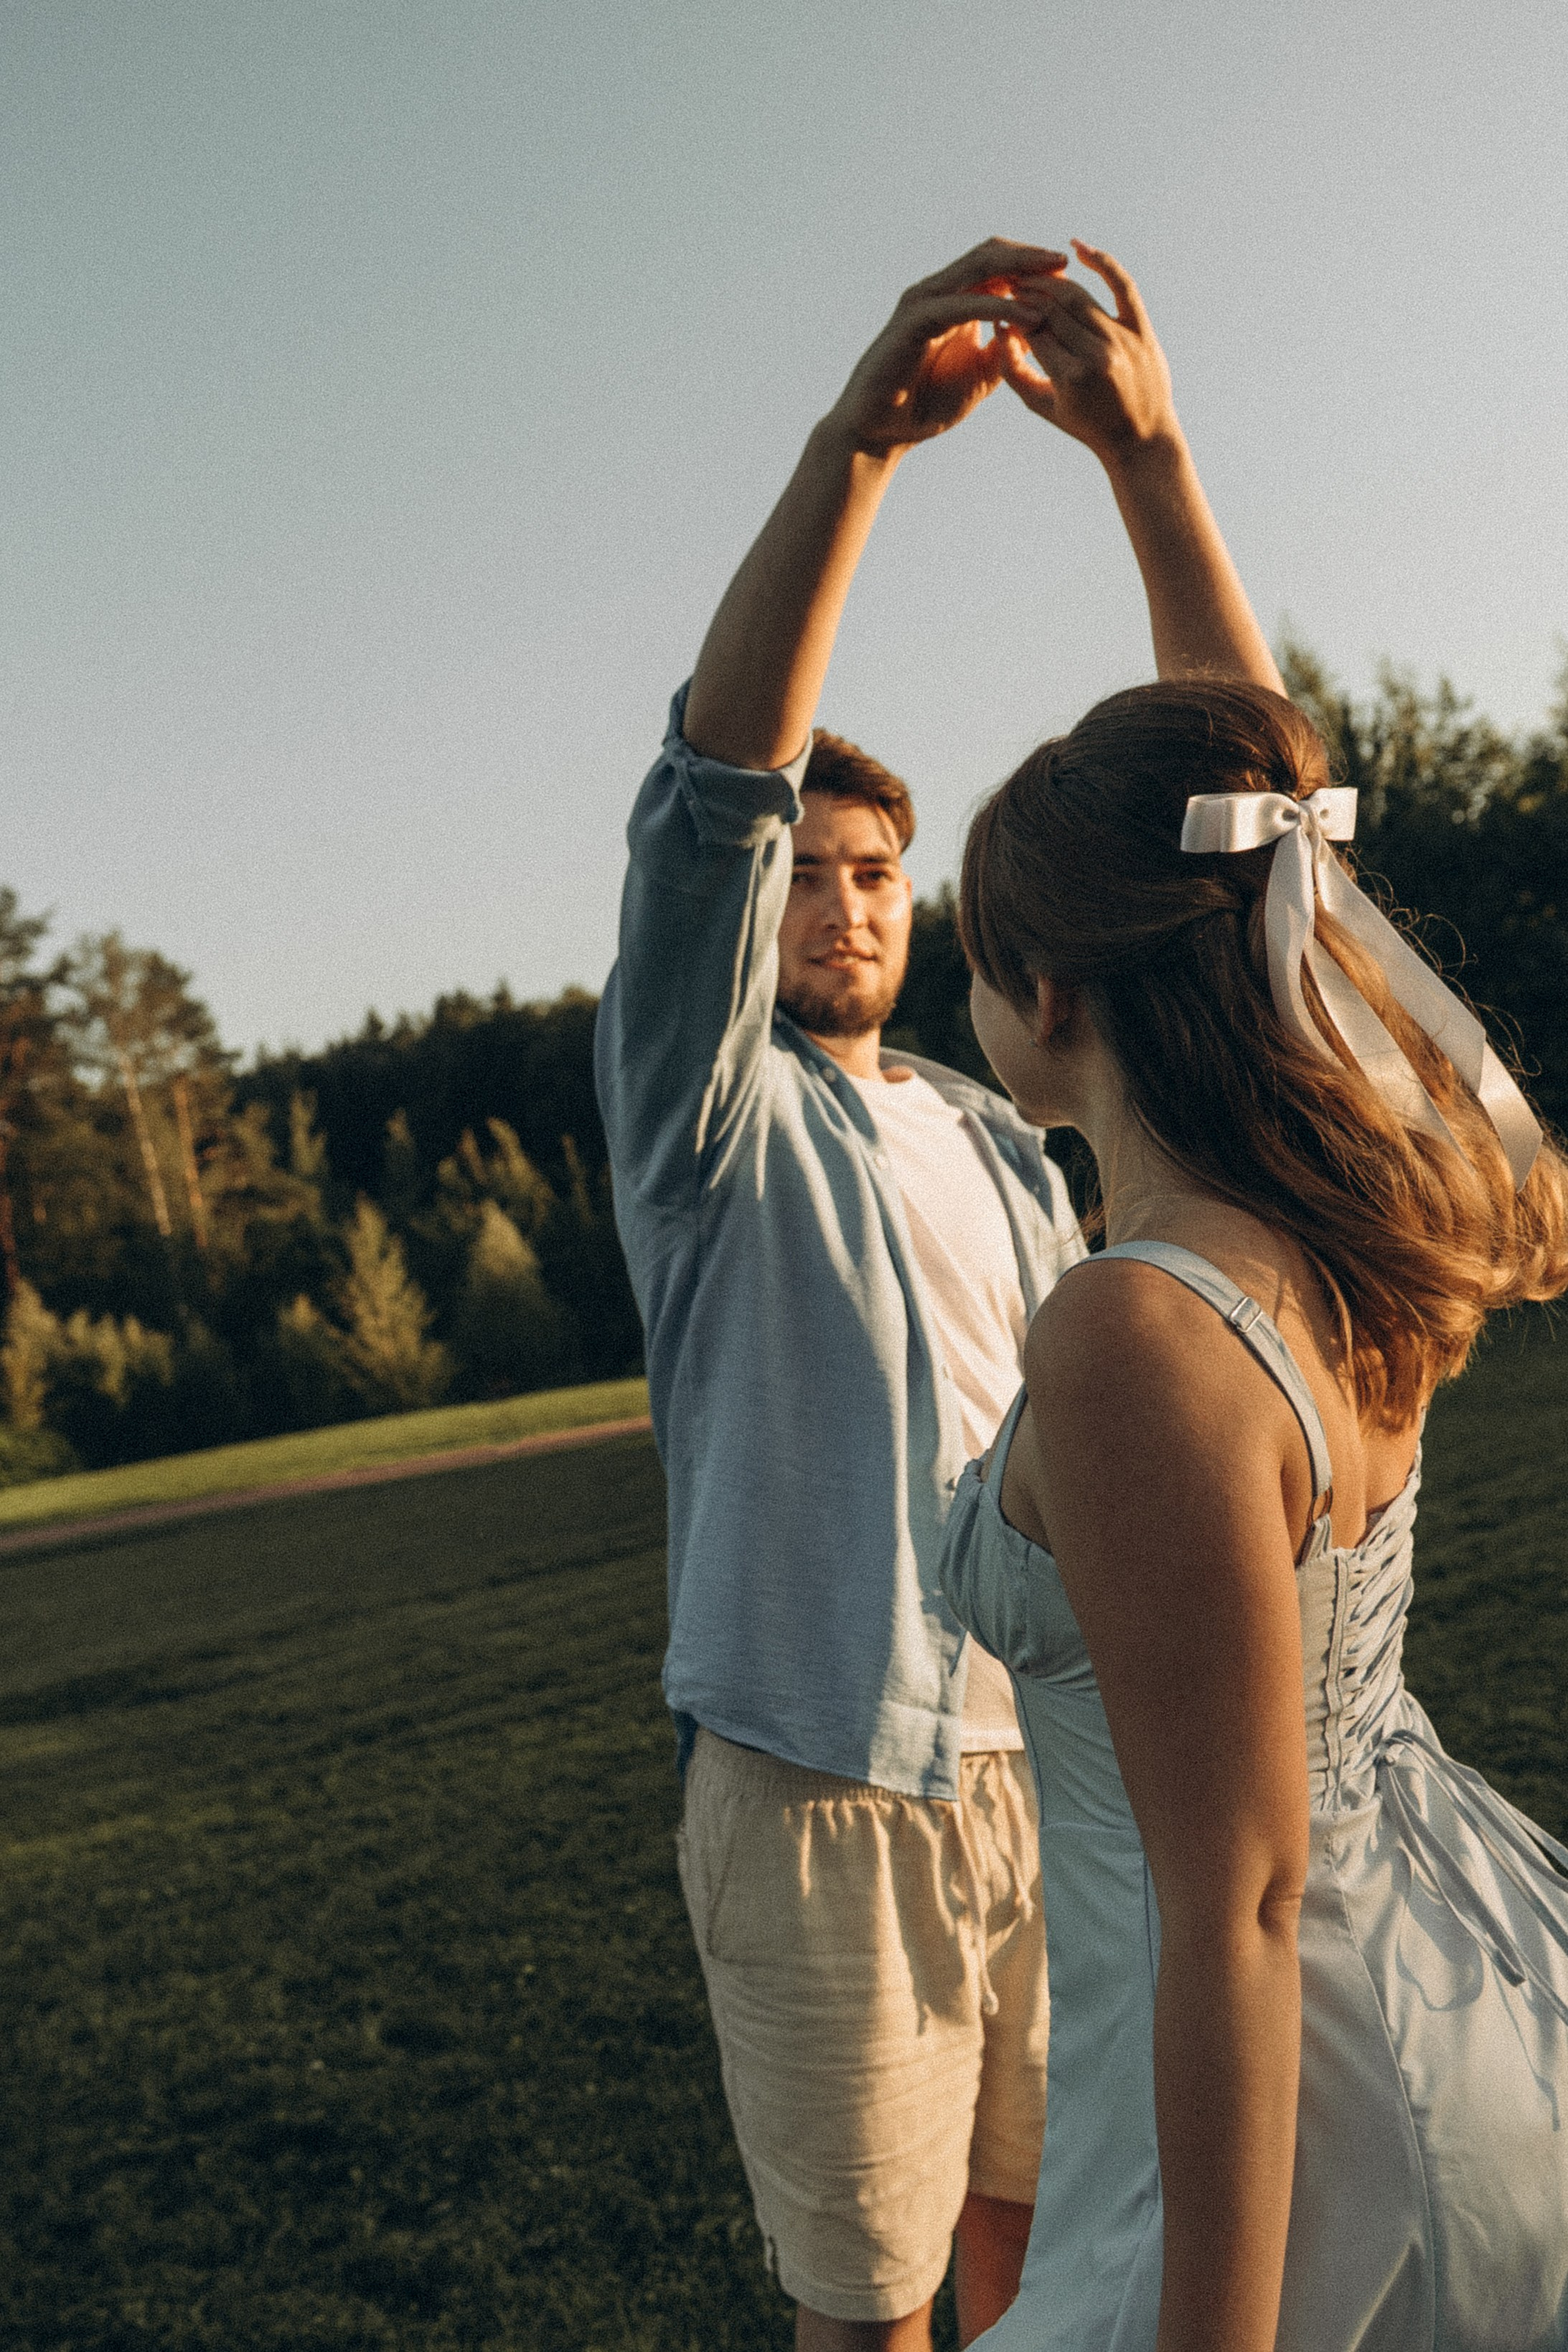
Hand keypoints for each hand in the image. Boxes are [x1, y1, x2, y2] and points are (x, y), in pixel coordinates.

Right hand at [825, 238, 1067, 459]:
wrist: (882, 431)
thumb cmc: (926, 405)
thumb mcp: (980, 375)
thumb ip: (1005, 350)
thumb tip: (1036, 331)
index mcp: (953, 301)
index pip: (996, 267)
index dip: (1032, 266)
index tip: (1068, 275)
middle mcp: (937, 293)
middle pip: (989, 255)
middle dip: (1029, 256)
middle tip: (1064, 262)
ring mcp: (923, 303)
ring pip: (975, 269)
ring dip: (1017, 270)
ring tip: (1052, 277)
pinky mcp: (912, 321)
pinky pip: (961, 304)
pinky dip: (995, 306)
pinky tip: (1025, 313)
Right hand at [1000, 241, 1179, 463]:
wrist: (1141, 438)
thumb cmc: (1086, 425)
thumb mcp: (1043, 406)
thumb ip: (1014, 372)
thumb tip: (998, 330)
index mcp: (1071, 379)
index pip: (1032, 332)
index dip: (1013, 315)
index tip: (1000, 304)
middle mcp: (1097, 356)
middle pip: (1052, 310)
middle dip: (1026, 293)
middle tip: (1009, 283)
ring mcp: (1122, 340)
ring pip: (1079, 296)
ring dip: (1051, 280)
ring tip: (1032, 274)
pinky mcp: (1142, 329)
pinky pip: (1122, 285)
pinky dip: (1102, 261)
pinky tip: (1077, 248)